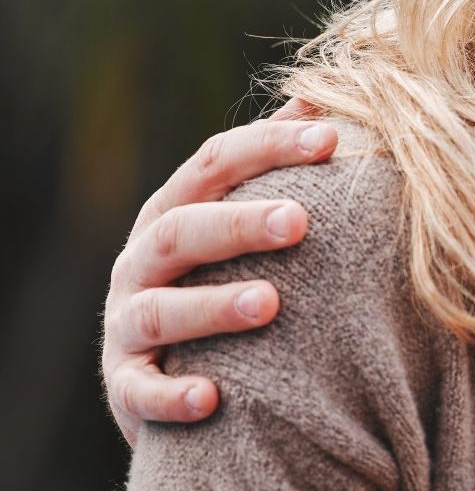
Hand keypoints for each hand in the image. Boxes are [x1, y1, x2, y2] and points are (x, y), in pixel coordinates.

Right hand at [101, 109, 336, 445]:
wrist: (178, 369)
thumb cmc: (228, 273)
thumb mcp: (241, 212)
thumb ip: (272, 159)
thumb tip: (317, 93)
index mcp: (177, 207)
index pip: (216, 162)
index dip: (271, 146)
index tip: (331, 139)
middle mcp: (142, 260)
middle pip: (183, 229)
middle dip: (240, 223)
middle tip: (301, 221)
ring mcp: (128, 323)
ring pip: (159, 309)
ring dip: (212, 306)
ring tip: (271, 304)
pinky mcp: (126, 385)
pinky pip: (140, 391)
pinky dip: (171, 395)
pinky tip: (212, 397)